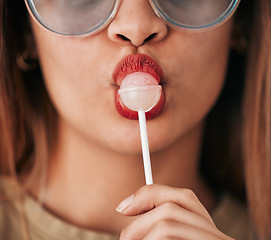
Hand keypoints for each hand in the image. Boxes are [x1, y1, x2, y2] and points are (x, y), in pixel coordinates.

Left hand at [116, 184, 233, 239]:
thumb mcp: (173, 236)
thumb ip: (161, 222)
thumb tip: (127, 207)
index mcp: (207, 228)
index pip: (183, 196)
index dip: (149, 195)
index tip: (123, 207)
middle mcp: (217, 234)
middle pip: (171, 207)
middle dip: (140, 222)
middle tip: (124, 238)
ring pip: (167, 224)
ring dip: (140, 235)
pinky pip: (167, 237)